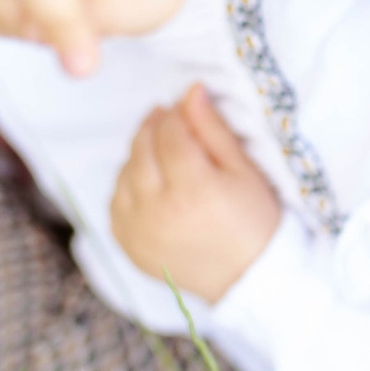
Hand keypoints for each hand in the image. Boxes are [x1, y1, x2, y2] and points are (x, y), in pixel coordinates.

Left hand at [110, 84, 282, 302]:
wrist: (248, 279)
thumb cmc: (255, 222)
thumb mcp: (244, 171)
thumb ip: (213, 130)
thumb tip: (191, 91)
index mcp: (192, 188)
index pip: (170, 132)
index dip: (176, 113)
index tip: (184, 107)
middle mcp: (157, 209)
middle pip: (141, 148)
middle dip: (153, 127)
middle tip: (167, 118)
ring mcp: (137, 229)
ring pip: (124, 172)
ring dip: (138, 154)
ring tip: (160, 152)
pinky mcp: (128, 245)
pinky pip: (115, 200)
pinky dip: (127, 184)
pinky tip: (147, 181)